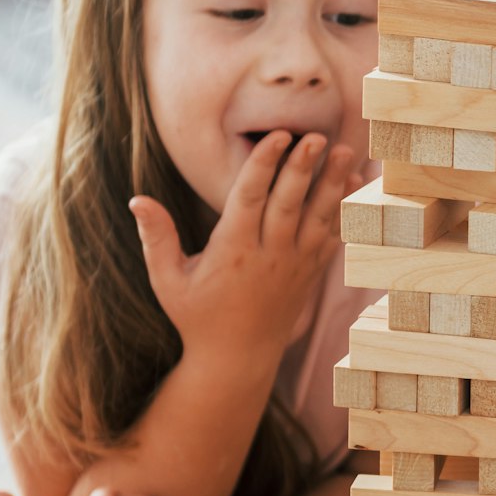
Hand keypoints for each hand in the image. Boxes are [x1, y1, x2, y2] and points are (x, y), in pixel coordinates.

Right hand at [129, 131, 357, 361]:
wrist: (238, 359)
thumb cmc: (197, 317)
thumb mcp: (168, 280)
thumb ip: (156, 238)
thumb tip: (136, 199)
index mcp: (232, 252)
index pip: (250, 199)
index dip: (264, 165)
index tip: (278, 136)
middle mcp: (268, 256)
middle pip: (288, 204)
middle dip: (303, 168)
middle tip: (318, 137)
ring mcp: (295, 265)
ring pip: (317, 218)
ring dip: (333, 185)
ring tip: (347, 152)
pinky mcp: (312, 273)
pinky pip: (333, 237)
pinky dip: (346, 211)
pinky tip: (359, 183)